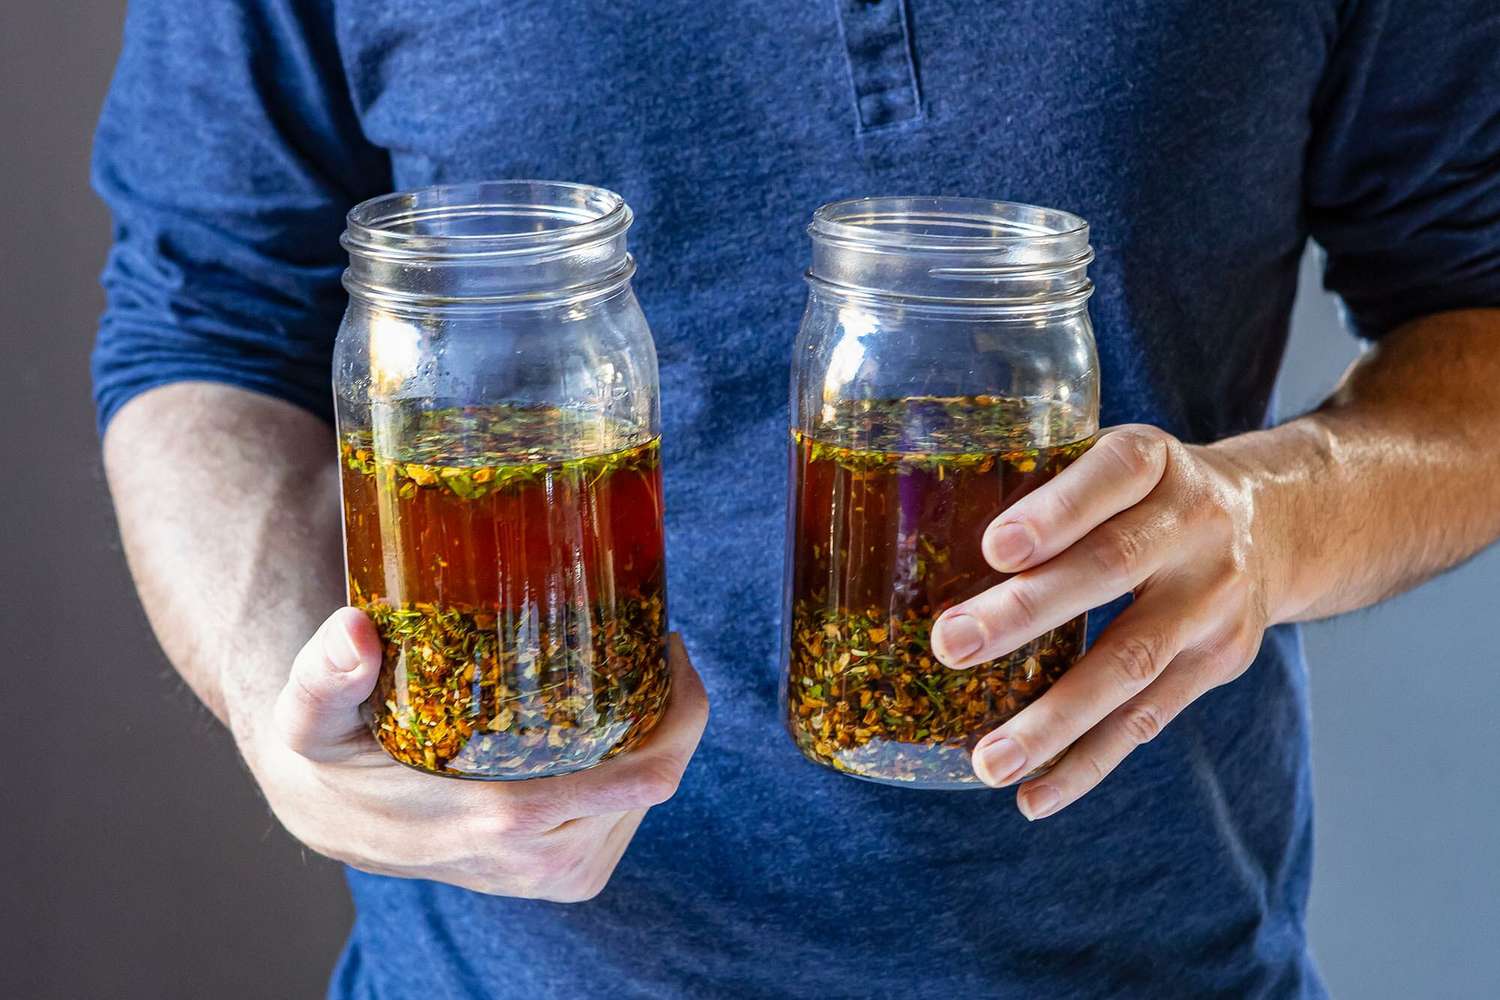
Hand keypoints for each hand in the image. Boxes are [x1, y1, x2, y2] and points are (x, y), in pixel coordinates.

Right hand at [244, 608, 707, 900]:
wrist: (334, 818)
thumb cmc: (335, 755)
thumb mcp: (312, 713)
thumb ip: (325, 673)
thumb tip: (353, 633)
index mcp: (506, 821)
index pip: (647, 774)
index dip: (681, 706)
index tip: (666, 643)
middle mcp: (544, 860)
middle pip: (662, 776)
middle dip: (672, 708)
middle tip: (649, 644)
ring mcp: (559, 875)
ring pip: (650, 796)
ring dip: (655, 736)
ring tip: (632, 676)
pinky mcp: (567, 877)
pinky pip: (629, 816)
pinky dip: (635, 767)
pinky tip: (612, 725)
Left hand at [930, 425, 1280, 819]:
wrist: (1275, 523)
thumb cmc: (1140, 492)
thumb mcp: (1108, 456)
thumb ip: (1034, 476)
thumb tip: (904, 525)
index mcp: (1154, 461)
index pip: (1109, 476)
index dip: (1055, 512)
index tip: (994, 548)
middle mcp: (1195, 525)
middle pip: (1110, 568)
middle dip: (1027, 613)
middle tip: (950, 646)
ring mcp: (1213, 600)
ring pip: (1130, 662)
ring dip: (1055, 718)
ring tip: (989, 760)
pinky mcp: (1218, 663)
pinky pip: (1147, 720)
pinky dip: (1087, 761)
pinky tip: (1033, 795)